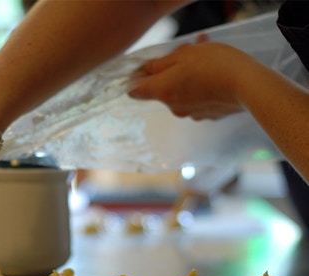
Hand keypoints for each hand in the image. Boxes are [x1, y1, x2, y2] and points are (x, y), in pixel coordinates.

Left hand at [128, 40, 249, 119]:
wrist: (248, 85)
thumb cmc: (215, 65)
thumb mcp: (183, 55)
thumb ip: (159, 64)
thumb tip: (143, 71)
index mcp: (162, 91)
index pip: (134, 91)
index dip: (136, 78)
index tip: (144, 67)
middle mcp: (172, 107)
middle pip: (161, 89)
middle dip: (169, 71)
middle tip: (186, 52)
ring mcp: (190, 114)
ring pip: (181, 92)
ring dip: (187, 77)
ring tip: (206, 58)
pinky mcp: (206, 115)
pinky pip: (197, 99)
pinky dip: (200, 87)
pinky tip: (215, 74)